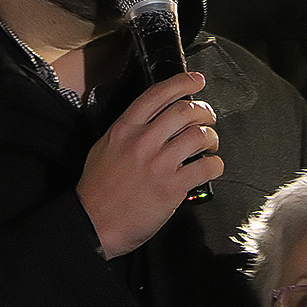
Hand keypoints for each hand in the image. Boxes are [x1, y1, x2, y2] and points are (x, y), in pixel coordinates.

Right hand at [76, 71, 222, 258]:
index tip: (196, 81)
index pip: (158, 94)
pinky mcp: (172, 186)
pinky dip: (215, 165)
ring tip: (210, 145)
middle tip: (208, 118)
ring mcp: (159, 163)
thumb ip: (126, 131)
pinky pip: (206, 167)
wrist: (91, 224)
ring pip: (199, 135)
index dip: (182, 83)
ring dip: (211, 138)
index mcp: (124, 128)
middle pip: (185, 110)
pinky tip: (211, 167)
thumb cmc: (96, 191)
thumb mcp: (103, 148)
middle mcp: (143, 141)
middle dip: (204, 111)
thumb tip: (150, 122)